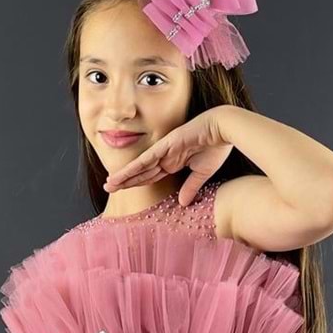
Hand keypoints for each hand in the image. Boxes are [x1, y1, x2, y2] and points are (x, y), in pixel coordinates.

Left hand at [102, 108, 234, 203]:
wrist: (224, 129)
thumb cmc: (217, 147)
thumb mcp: (202, 174)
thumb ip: (190, 187)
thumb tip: (182, 204)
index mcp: (173, 162)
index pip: (150, 176)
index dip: (136, 183)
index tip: (123, 190)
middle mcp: (165, 157)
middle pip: (141, 172)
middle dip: (125, 181)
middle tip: (107, 188)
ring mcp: (164, 150)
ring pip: (140, 167)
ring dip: (124, 176)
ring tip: (108, 184)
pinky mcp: (166, 145)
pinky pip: (147, 159)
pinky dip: (134, 168)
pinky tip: (121, 175)